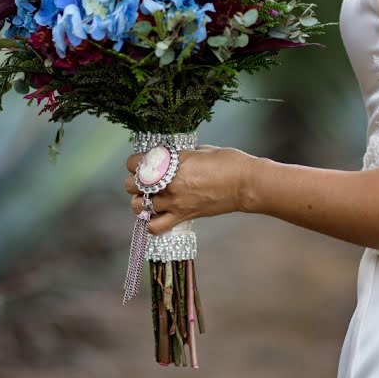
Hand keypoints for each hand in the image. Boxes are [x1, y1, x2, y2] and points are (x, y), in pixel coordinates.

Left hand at [124, 145, 255, 234]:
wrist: (246, 184)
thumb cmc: (228, 162)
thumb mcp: (200, 150)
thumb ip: (181, 156)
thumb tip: (171, 158)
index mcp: (172, 163)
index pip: (135, 163)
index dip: (135, 162)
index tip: (141, 162)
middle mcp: (169, 184)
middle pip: (132, 186)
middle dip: (135, 182)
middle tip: (145, 180)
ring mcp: (175, 202)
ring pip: (139, 207)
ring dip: (140, 202)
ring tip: (149, 197)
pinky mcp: (184, 216)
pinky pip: (156, 227)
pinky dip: (151, 223)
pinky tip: (156, 215)